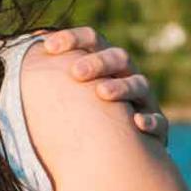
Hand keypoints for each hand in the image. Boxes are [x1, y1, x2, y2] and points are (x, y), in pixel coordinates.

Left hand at [38, 27, 168, 144]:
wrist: (120, 152)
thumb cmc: (89, 113)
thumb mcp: (72, 90)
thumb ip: (55, 69)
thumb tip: (32, 40)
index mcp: (105, 62)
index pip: (92, 39)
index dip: (72, 38)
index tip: (48, 47)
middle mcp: (127, 75)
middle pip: (118, 57)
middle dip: (98, 62)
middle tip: (75, 73)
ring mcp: (144, 100)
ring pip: (138, 85)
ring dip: (121, 87)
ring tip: (102, 93)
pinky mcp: (157, 127)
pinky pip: (158, 120)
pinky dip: (150, 120)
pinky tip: (137, 124)